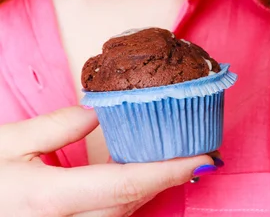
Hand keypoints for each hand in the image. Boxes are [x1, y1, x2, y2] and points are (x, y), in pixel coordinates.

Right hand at [0, 106, 213, 216]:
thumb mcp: (8, 143)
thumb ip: (56, 127)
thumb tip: (98, 111)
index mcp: (50, 199)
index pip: (124, 185)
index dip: (168, 172)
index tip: (203, 159)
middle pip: (129, 205)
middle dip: (166, 180)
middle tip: (198, 153)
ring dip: (149, 189)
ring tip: (174, 161)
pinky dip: (128, 199)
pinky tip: (135, 179)